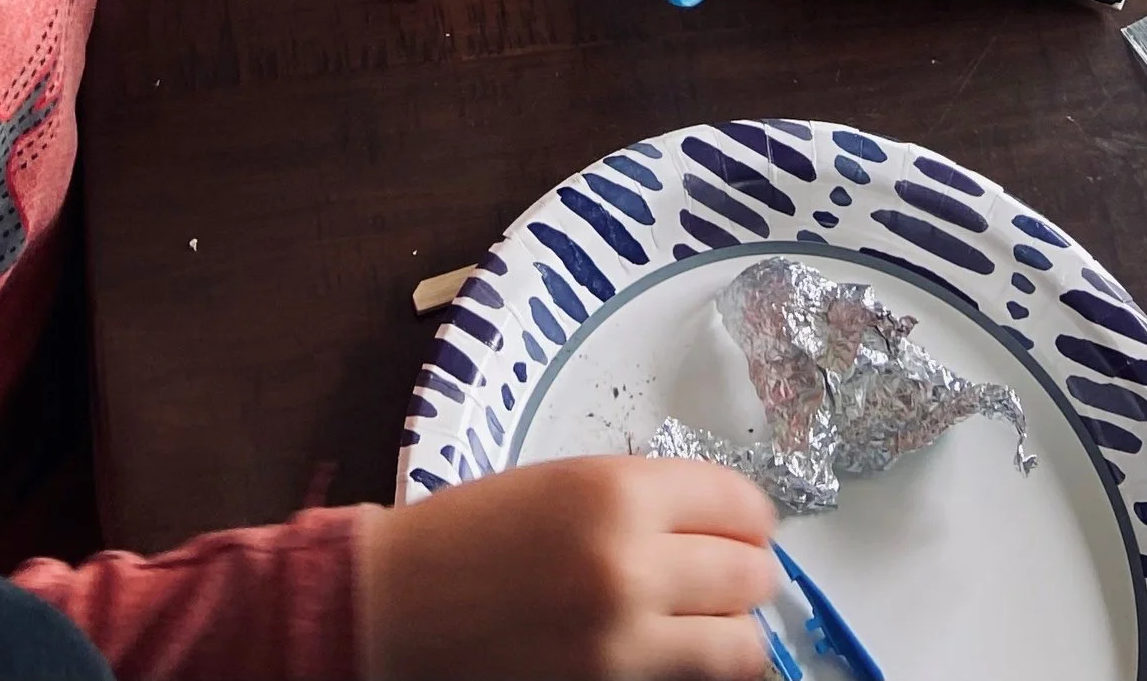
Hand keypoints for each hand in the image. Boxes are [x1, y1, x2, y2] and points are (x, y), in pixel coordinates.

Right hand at [363, 458, 775, 680]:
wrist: (394, 607)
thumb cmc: (470, 535)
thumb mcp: (563, 484)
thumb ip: (642, 501)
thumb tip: (718, 528)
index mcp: (618, 492)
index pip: (741, 505)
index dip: (750, 521)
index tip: (744, 531)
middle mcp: (632, 565)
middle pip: (752, 577)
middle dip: (745, 578)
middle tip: (726, 581)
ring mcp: (624, 643)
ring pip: (742, 648)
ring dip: (733, 636)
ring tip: (709, 628)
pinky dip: (697, 674)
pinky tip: (674, 659)